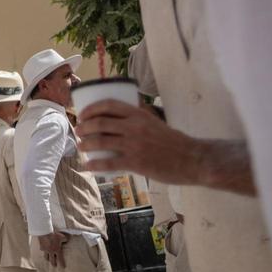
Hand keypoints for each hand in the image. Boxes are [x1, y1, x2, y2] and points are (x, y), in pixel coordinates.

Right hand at [37, 232, 68, 267]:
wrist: (44, 232)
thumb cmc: (54, 235)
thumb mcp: (62, 236)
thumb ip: (65, 239)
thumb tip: (67, 240)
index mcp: (57, 250)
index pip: (60, 259)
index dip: (62, 264)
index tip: (63, 267)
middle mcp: (51, 251)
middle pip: (52, 261)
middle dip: (54, 264)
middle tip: (55, 266)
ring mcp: (45, 250)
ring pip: (46, 257)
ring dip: (48, 259)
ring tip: (48, 260)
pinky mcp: (41, 247)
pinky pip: (43, 251)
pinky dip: (44, 252)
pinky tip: (44, 251)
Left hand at [76, 100, 205, 183]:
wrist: (193, 159)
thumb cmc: (175, 141)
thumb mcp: (156, 121)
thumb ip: (141, 116)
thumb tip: (128, 108)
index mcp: (139, 114)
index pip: (108, 105)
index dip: (91, 109)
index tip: (83, 114)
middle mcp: (134, 127)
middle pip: (99, 123)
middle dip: (83, 127)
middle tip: (78, 131)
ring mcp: (134, 145)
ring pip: (100, 141)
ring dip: (85, 144)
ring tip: (80, 147)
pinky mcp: (136, 163)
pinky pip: (109, 162)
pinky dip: (94, 164)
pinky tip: (88, 166)